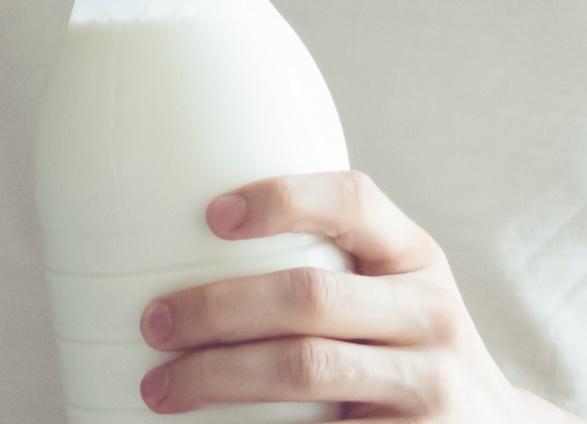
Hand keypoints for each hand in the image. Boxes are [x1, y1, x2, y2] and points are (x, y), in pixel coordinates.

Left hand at [137, 171, 585, 421]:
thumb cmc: (403, 351)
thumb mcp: (391, 295)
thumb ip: (326, 267)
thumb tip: (179, 248)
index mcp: (414, 256)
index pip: (354, 200)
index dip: (283, 198)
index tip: (213, 215)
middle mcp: (431, 313)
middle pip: (308, 295)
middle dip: (218, 308)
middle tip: (155, 324)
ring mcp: (430, 384)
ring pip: (306, 368)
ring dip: (218, 376)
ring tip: (160, 388)